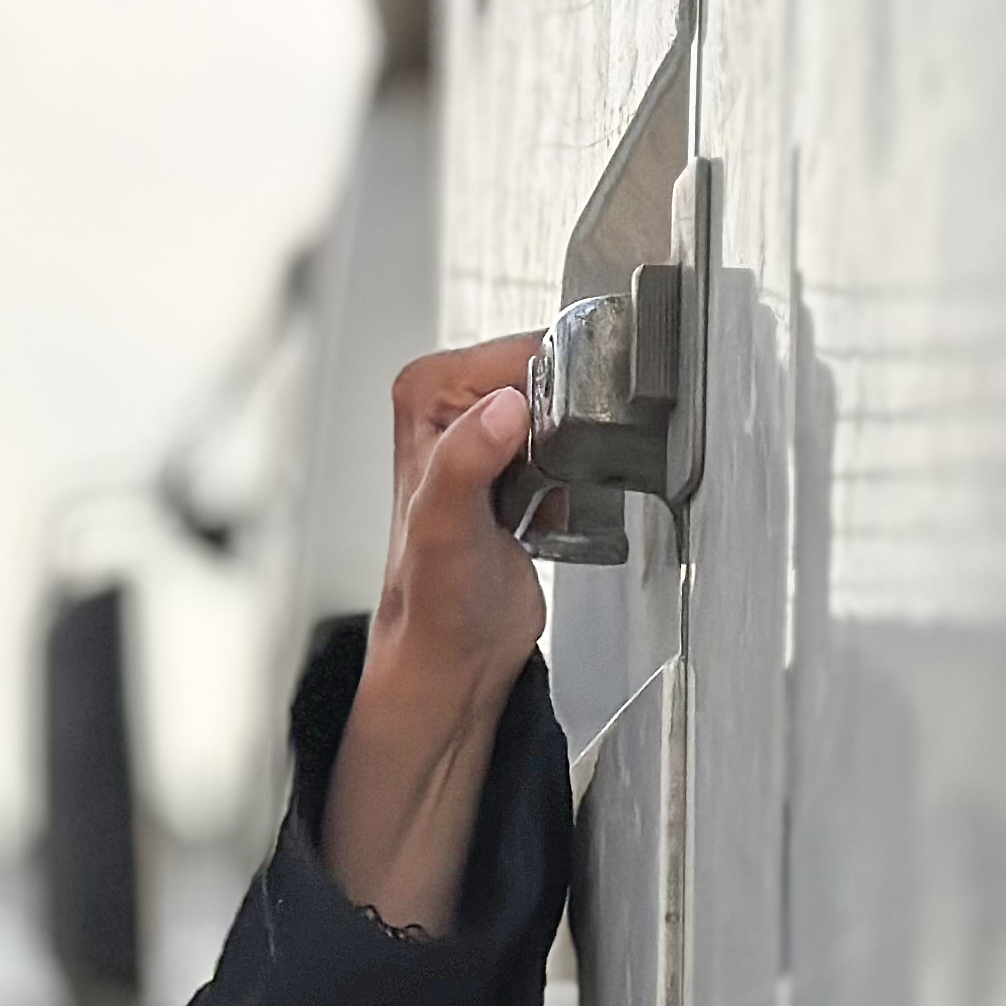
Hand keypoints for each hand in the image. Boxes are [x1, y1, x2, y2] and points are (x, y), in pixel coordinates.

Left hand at [320, 334, 547, 934]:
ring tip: (546, 495)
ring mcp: (490, 432)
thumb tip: (504, 408)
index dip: (556, 390)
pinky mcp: (522, 465)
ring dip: (578, 449)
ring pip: (569, 406)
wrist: (456, 652)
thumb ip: (465, 461)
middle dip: (569, 422)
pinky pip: (577, 443)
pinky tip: (553, 507)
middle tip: (549, 477)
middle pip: (550, 374)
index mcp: (424, 393)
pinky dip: (580, 473)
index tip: (557, 440)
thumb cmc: (434, 597)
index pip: (518, 353)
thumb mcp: (443, 523)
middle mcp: (452, 403)